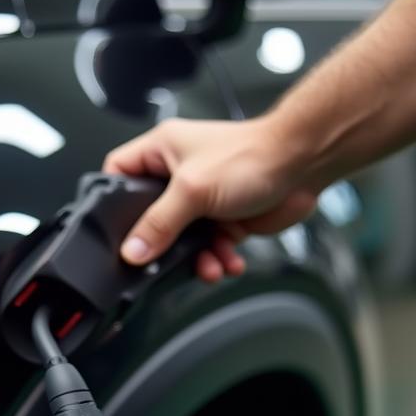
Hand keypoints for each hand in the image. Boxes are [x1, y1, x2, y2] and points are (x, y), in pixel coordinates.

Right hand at [103, 117, 318, 281]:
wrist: (304, 164)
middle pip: (150, 216)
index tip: (113, 229)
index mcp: (163, 151)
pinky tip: (227, 262)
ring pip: (181, 239)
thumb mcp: (194, 190)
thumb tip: (132, 250)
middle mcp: (179, 173)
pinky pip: (209, 247)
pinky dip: (218, 258)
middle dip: (161, 243)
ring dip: (195, 258)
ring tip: (207, 264)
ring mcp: (202, 197)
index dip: (111, 200)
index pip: (119, 172)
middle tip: (160, 258)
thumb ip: (159, 223)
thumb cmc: (254, 155)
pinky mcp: (224, 218)